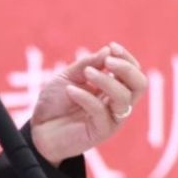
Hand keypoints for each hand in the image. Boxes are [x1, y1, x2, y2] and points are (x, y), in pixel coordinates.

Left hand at [30, 42, 147, 162]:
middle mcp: (116, 103)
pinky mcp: (101, 131)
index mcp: (113, 88)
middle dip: (126, 69)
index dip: (126, 58)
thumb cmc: (55, 102)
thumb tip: (108, 50)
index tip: (112, 46)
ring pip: (124, 98)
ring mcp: (111, 118)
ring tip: (87, 73)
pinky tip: (70, 90)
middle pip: (139, 85)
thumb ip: (88, 65)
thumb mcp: (68, 76)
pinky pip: (101, 111)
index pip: (133, 72)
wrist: (38, 129)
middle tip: (108, 62)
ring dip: (106, 81)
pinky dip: (86, 97)